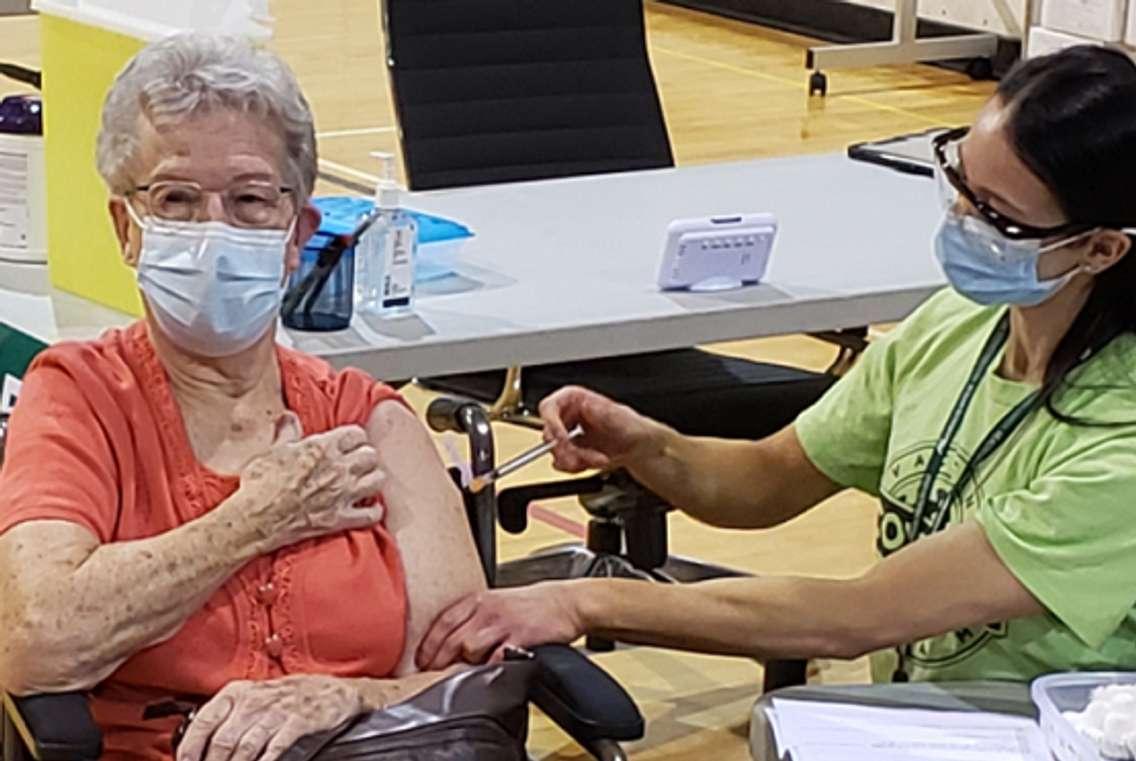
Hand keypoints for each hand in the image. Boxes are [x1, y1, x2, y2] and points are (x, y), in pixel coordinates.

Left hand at [175, 675, 365, 760]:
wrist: (332, 691)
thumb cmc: (288, 697)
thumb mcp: (253, 699)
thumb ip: (226, 719)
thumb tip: (198, 747)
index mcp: (236, 692)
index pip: (202, 722)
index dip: (190, 751)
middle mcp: (253, 699)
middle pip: (221, 741)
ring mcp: (276, 710)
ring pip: (244, 748)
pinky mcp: (298, 722)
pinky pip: (273, 748)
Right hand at [235, 413, 385, 551]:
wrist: (255, 518)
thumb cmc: (261, 483)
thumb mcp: (272, 450)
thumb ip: (287, 432)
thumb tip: (289, 417)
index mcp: (323, 447)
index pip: (356, 434)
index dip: (354, 438)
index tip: (349, 444)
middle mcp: (338, 468)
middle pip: (371, 455)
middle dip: (366, 457)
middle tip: (358, 463)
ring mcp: (342, 494)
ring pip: (378, 480)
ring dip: (373, 480)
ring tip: (365, 482)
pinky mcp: (341, 518)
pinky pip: (372, 514)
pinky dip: (373, 511)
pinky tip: (368, 507)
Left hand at [415, 582, 584, 670]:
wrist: (566, 602)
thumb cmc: (531, 605)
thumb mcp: (496, 601)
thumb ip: (472, 618)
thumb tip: (448, 642)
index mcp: (478, 600)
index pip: (443, 622)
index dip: (427, 645)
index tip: (420, 661)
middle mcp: (488, 610)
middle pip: (451, 638)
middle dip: (437, 661)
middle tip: (431, 676)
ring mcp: (504, 623)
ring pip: (469, 648)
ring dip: (462, 665)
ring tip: (458, 676)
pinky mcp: (521, 637)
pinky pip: (496, 658)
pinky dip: (488, 668)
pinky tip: (485, 674)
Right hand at [539, 386, 668, 472]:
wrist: (639, 446)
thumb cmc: (631, 425)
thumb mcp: (619, 416)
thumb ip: (601, 411)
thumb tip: (587, 406)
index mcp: (575, 399)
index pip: (549, 407)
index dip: (551, 425)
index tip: (563, 440)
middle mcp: (567, 416)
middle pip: (549, 434)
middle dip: (567, 450)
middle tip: (582, 458)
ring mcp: (567, 434)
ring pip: (556, 452)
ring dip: (576, 460)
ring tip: (598, 459)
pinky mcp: (569, 452)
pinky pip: (562, 464)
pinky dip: (577, 468)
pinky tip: (593, 462)